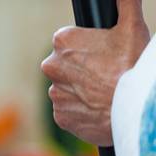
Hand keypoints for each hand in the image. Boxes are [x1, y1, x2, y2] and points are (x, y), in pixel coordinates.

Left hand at [41, 0, 149, 145]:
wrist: (132, 107)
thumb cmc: (131, 64)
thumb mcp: (131, 27)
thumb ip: (124, 4)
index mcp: (63, 42)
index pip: (68, 40)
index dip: (87, 46)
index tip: (101, 53)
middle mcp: (52, 67)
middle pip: (66, 64)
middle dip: (82, 67)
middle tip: (105, 71)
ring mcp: (55, 93)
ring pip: (67, 87)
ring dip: (81, 88)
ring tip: (103, 89)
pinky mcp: (60, 116)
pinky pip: (69, 110)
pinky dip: (81, 109)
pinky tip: (97, 105)